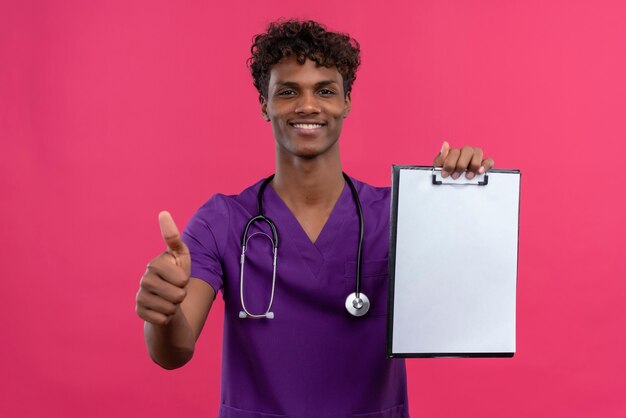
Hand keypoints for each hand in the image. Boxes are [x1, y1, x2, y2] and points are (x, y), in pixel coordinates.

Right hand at [136, 211, 190, 325]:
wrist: (168, 299)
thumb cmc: (177, 274)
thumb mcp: (181, 256)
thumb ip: (174, 237)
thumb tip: (163, 212)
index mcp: (155, 264)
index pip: (182, 279)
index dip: (185, 280)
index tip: (179, 276)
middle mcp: (144, 278)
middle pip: (178, 295)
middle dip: (182, 295)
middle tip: (175, 290)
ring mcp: (140, 295)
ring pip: (170, 308)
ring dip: (175, 306)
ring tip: (169, 298)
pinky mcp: (139, 310)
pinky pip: (162, 319)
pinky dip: (166, 317)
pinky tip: (162, 310)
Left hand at [433, 141, 494, 179]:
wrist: (450, 185)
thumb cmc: (446, 175)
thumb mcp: (440, 168)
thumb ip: (441, 158)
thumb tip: (445, 144)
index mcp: (455, 152)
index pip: (455, 151)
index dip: (449, 163)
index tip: (445, 174)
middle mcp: (466, 152)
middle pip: (467, 150)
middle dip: (460, 165)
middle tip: (455, 176)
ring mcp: (476, 157)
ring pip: (478, 152)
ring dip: (473, 165)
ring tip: (468, 176)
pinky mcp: (485, 164)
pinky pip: (489, 161)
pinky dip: (485, 165)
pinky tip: (480, 172)